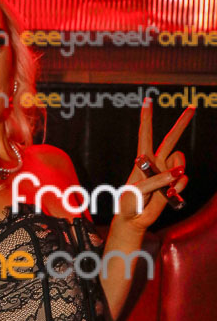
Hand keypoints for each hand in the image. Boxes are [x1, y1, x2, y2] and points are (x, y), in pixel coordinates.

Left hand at [114, 98, 193, 233]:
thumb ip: (156, 180)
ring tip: (165, 187)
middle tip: (192, 108)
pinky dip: (178, 187)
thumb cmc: (129, 202)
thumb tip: (177, 174)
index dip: (147, 118)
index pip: (146, 135)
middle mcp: (157, 163)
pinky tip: (169, 194)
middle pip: (171, 139)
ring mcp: (167, 173)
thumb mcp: (137, 189)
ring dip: (176, 172)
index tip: (148, 101)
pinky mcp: (174, 184)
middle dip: (182, 123)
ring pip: (180, 162)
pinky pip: (183, 180)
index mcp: (143, 159)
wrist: (134, 219)